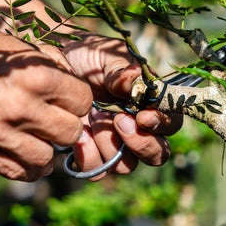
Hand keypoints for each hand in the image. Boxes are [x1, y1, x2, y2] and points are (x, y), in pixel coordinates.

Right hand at [0, 13, 92, 181]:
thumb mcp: (16, 46)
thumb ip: (47, 68)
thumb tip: (72, 85)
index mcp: (36, 76)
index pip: (82, 101)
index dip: (77, 100)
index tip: (67, 99)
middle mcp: (21, 107)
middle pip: (70, 132)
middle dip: (67, 125)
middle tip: (55, 118)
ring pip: (48, 158)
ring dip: (48, 149)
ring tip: (39, 137)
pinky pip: (19, 172)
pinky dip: (29, 167)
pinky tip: (26, 153)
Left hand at [63, 35, 182, 180]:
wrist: (54, 63)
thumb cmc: (87, 56)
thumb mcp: (105, 55)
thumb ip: (121, 70)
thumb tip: (134, 78)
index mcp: (151, 104)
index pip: (171, 124)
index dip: (162, 124)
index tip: (142, 116)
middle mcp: (138, 129)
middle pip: (157, 155)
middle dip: (140, 143)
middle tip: (118, 121)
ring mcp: (114, 144)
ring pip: (126, 166)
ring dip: (110, 145)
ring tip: (93, 117)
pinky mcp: (89, 153)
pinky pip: (97, 170)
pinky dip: (89, 157)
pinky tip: (80, 135)